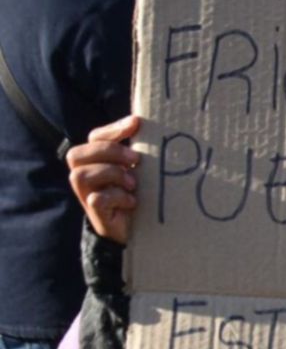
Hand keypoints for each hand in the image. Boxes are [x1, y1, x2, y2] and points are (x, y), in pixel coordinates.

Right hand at [66, 116, 140, 244]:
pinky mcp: (97, 214)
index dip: (112, 129)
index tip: (136, 123)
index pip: (94, 137)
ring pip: (80, 176)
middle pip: (76, 154)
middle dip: (108, 152)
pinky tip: (132, 201)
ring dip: (111, 174)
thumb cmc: (144, 191)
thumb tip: (141, 120)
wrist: (146, 228)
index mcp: (97, 161)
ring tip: (133, 183)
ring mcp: (87, 196)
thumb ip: (138, 148)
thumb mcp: (142, 167)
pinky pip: (96, 199)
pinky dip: (116, 196)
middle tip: (135, 159)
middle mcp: (86, 176)